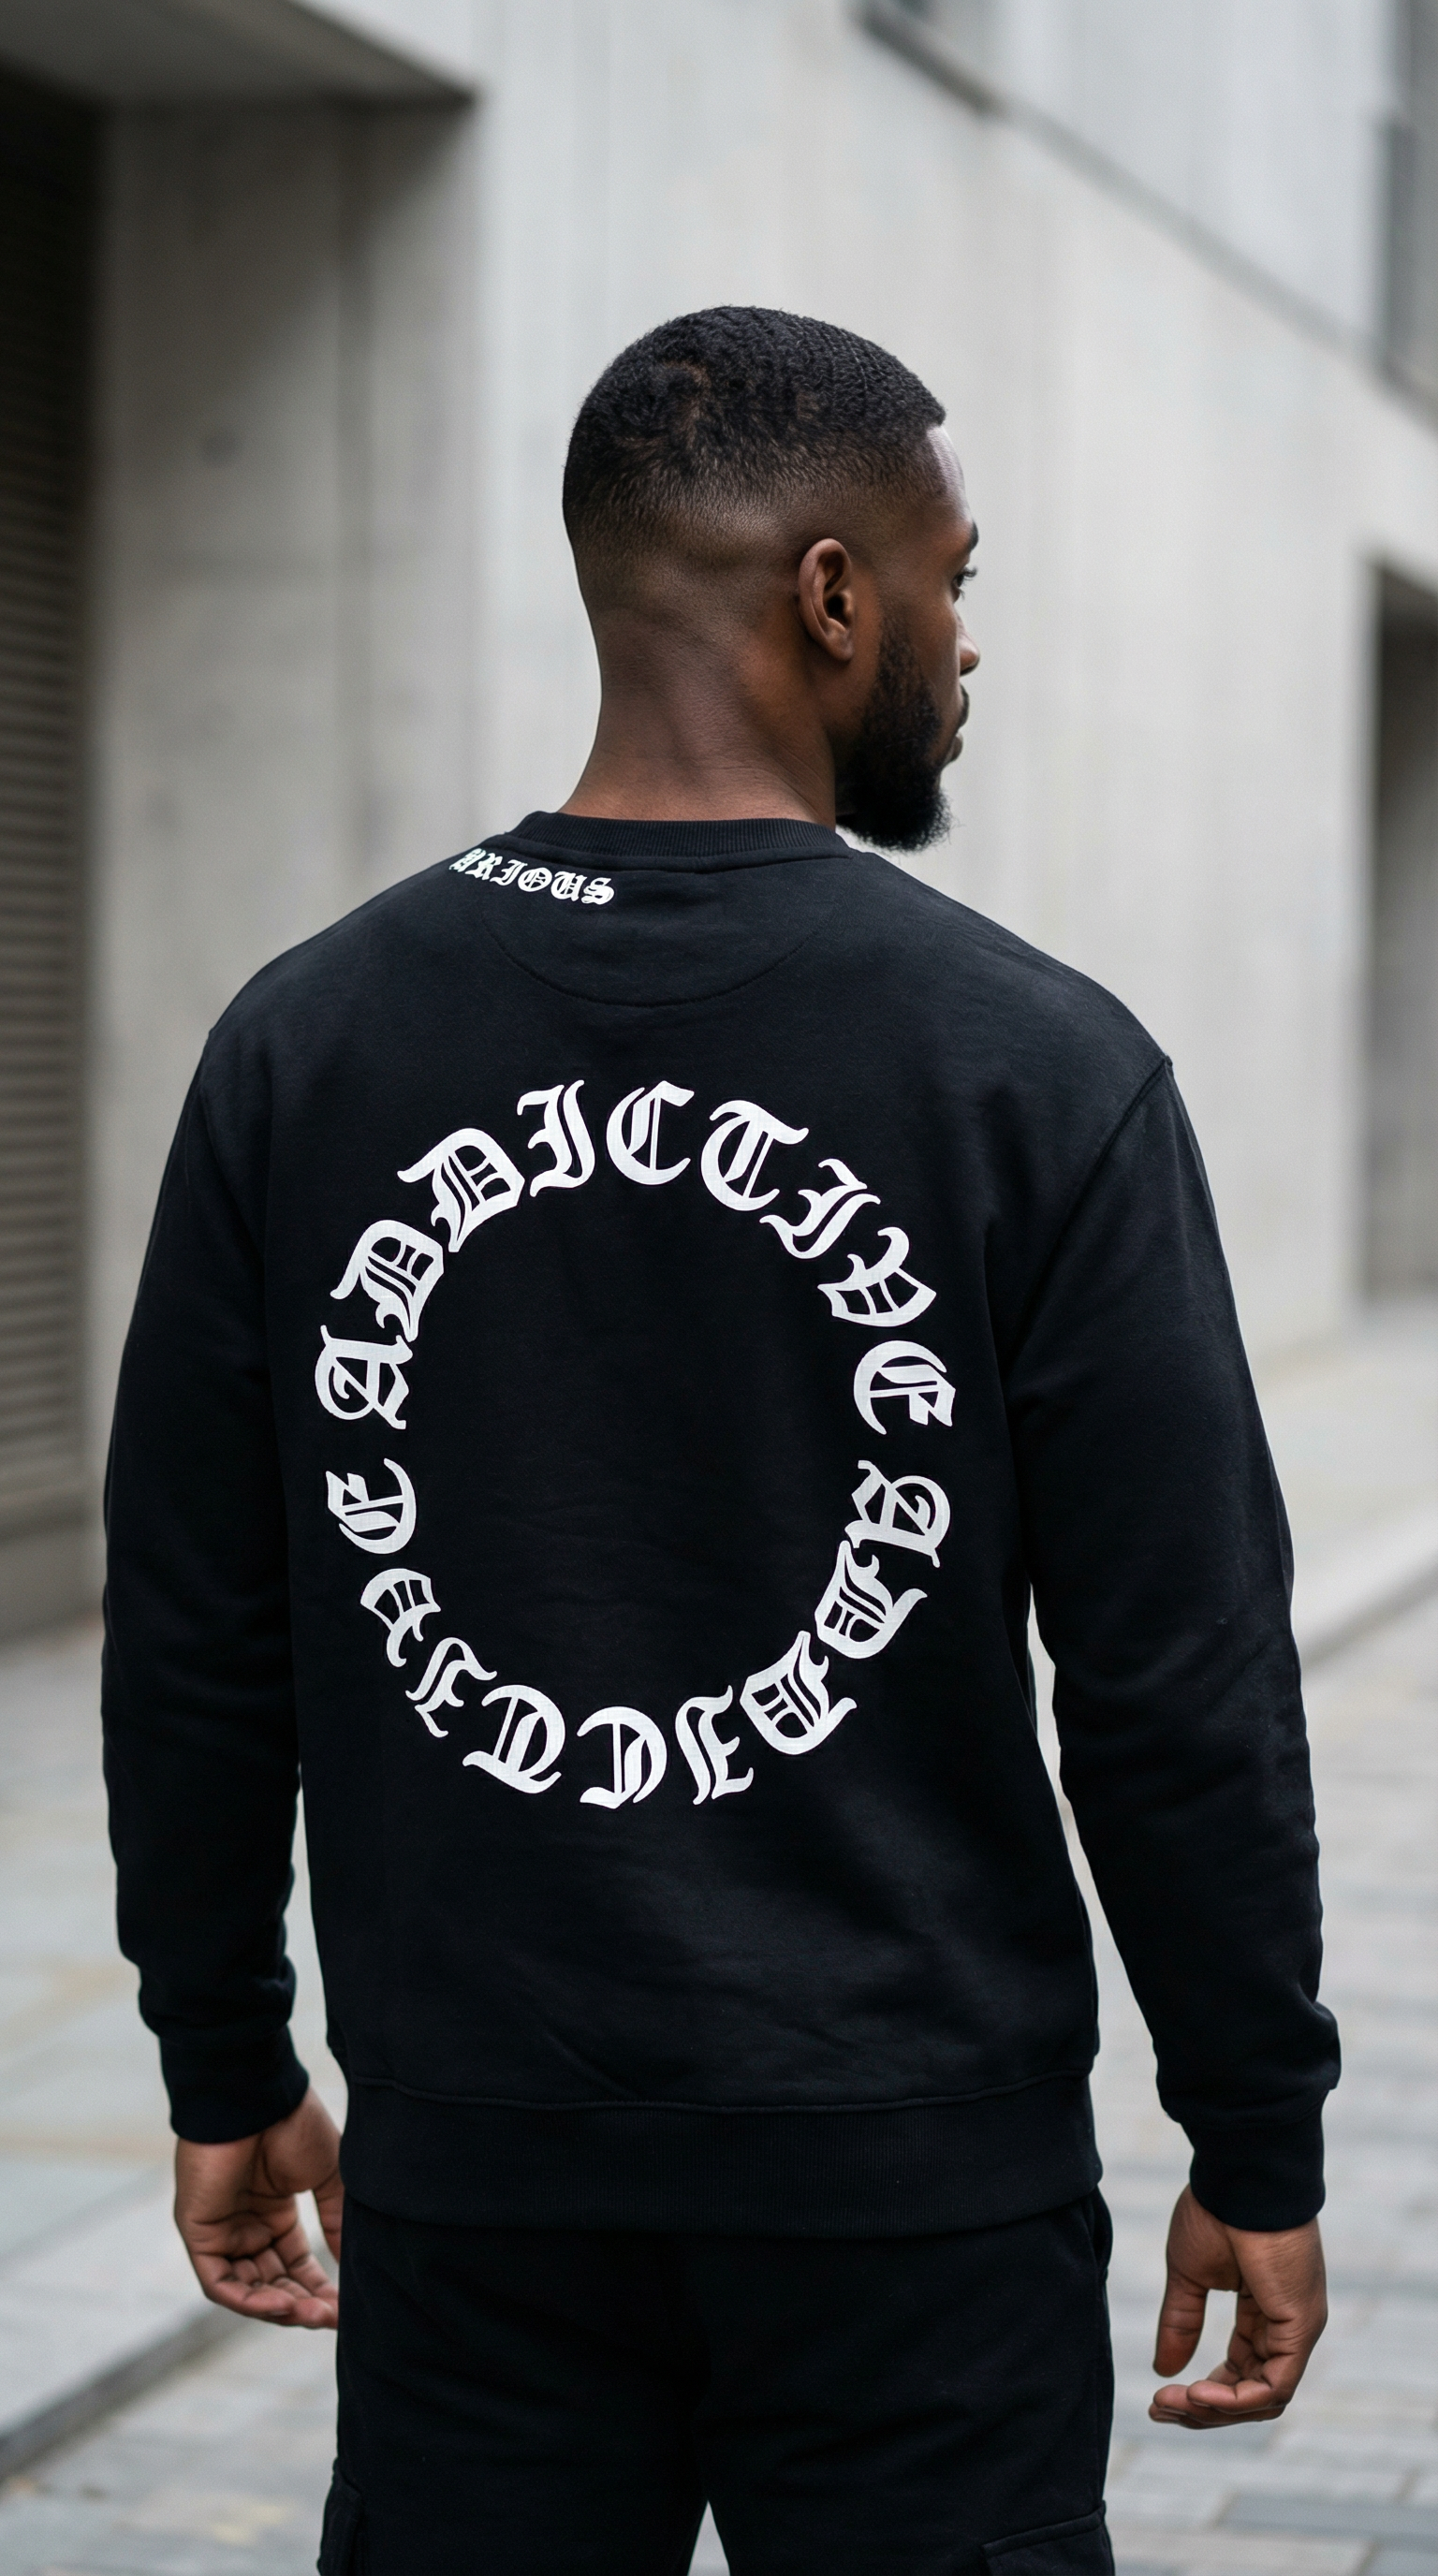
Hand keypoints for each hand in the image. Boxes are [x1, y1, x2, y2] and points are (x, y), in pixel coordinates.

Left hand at [174, 2086, 343, 2328]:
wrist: (258, 2096)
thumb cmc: (293, 2125)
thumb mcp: (327, 2178)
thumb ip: (336, 2222)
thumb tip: (354, 2266)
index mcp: (273, 2211)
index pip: (294, 2265)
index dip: (318, 2289)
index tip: (345, 2307)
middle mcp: (245, 2225)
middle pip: (273, 2283)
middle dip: (303, 2305)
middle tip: (333, 2318)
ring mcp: (220, 2230)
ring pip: (247, 2290)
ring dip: (279, 2308)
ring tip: (312, 2314)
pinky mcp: (198, 2233)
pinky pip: (219, 2283)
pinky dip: (248, 2300)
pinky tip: (281, 2303)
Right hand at [1150, 2185, 1326, 2427]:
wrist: (1239, 2175)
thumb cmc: (1216, 2210)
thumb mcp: (1189, 2274)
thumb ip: (1181, 2321)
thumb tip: (1162, 2369)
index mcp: (1264, 2312)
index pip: (1241, 2373)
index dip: (1204, 2394)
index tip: (1160, 2397)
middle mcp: (1286, 2326)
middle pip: (1252, 2394)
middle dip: (1204, 2409)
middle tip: (1159, 2408)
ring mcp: (1298, 2328)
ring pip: (1264, 2399)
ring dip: (1215, 2410)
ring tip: (1175, 2401)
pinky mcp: (1301, 2326)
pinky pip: (1276, 2386)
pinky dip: (1237, 2400)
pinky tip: (1199, 2393)